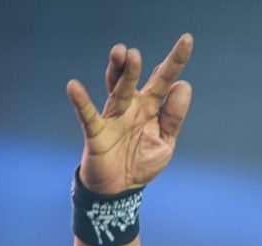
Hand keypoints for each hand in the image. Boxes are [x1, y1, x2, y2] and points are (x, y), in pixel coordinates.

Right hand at [66, 34, 193, 194]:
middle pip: (135, 79)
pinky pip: (88, 116)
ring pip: (117, 90)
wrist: (119, 188)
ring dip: (119, 72)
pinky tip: (74, 87)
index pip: (165, 80)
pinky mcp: (97, 133)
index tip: (187, 41)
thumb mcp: (165, 142)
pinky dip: (81, 102)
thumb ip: (173, 117)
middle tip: (135, 51)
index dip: (175, 61)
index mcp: (151, 107)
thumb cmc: (142, 161)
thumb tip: (184, 86)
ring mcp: (114, 117)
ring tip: (122, 52)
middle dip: (135, 64)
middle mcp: (132, 106)